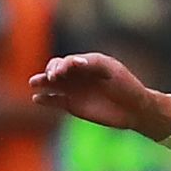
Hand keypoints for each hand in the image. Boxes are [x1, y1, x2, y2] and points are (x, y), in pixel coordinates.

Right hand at [29, 53, 170, 139]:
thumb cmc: (127, 86)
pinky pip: (53, 101)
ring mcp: (73, 90)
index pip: (69, 60)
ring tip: (34, 83)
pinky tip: (38, 98)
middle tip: (55, 76)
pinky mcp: (71, 105)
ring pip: (50, 84)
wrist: (135, 109)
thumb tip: (74, 61)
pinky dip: (44, 99)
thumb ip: (94, 63)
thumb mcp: (113, 70)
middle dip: (52, 70)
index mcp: (86, 64)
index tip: (75, 67)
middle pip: (55, 69)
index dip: (67, 63)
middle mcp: (76, 75)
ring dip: (41, 81)